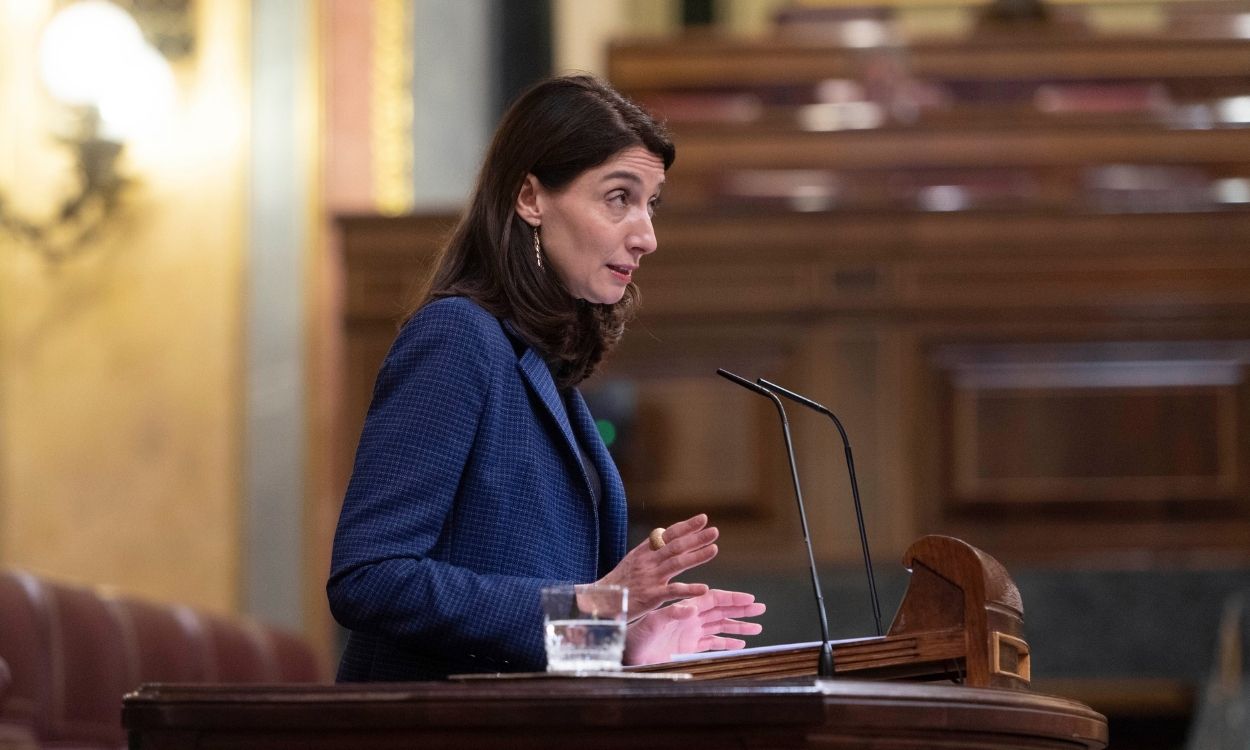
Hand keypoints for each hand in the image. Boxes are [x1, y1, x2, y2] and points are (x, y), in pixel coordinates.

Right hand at [596, 514, 719, 617]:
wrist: (600, 600)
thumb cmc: (620, 582)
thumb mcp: (633, 560)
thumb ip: (651, 549)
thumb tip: (666, 533)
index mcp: (644, 551)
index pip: (668, 535)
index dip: (686, 526)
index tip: (703, 518)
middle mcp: (648, 561)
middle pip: (676, 546)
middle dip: (696, 538)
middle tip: (714, 531)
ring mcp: (650, 578)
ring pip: (677, 563)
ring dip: (697, 556)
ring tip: (714, 549)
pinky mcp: (651, 596)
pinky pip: (673, 591)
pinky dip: (689, 589)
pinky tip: (703, 589)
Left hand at [623, 589, 765, 665]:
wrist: (629, 654)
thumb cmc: (637, 636)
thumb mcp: (653, 623)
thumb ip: (671, 614)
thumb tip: (690, 607)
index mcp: (685, 609)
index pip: (713, 599)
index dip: (732, 598)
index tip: (750, 598)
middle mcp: (691, 619)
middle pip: (721, 611)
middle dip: (741, 609)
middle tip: (761, 608)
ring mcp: (691, 633)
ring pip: (720, 627)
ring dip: (738, 626)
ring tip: (758, 627)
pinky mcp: (689, 647)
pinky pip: (713, 644)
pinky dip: (727, 643)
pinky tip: (741, 644)